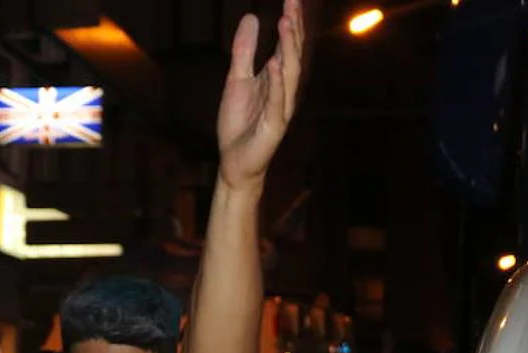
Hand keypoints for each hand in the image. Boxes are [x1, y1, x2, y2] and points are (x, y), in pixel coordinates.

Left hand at [217, 0, 303, 190]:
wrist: (235, 161)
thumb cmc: (239, 122)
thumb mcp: (236, 80)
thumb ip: (244, 51)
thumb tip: (251, 16)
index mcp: (276, 77)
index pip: (286, 44)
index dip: (290, 21)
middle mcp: (284, 89)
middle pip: (291, 53)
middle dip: (293, 28)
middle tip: (293, 2)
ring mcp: (281, 107)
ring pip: (289, 74)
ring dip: (288, 49)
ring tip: (285, 23)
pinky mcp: (274, 126)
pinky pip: (277, 101)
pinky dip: (277, 83)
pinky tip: (274, 63)